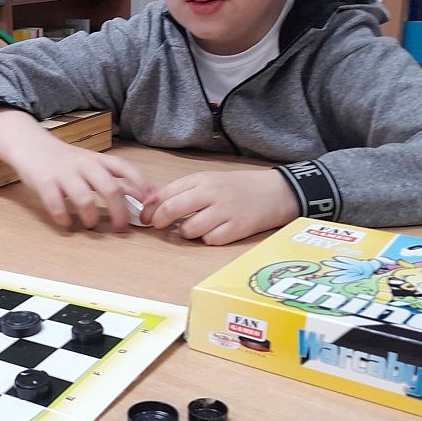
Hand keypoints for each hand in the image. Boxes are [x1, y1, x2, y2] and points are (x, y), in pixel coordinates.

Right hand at [12, 138, 153, 230]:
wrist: (30, 145)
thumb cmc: (66, 160)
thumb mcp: (93, 164)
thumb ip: (116, 178)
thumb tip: (148, 196)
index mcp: (98, 160)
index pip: (125, 169)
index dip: (141, 185)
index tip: (150, 203)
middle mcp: (84, 165)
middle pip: (110, 189)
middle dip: (119, 213)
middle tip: (121, 228)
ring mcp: (64, 173)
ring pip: (85, 199)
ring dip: (90, 218)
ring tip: (90, 225)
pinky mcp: (44, 182)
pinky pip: (56, 204)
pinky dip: (63, 218)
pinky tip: (66, 223)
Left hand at [143, 168, 299, 244]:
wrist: (276, 191)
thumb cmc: (238, 187)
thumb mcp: (210, 181)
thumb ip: (184, 191)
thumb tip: (153, 204)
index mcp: (202, 179)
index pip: (166, 194)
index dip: (150, 209)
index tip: (145, 218)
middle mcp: (212, 193)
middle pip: (171, 210)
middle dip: (159, 222)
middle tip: (159, 227)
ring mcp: (225, 211)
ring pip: (189, 230)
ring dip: (187, 234)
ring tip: (195, 228)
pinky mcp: (237, 229)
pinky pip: (210, 240)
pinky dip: (208, 239)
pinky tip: (215, 232)